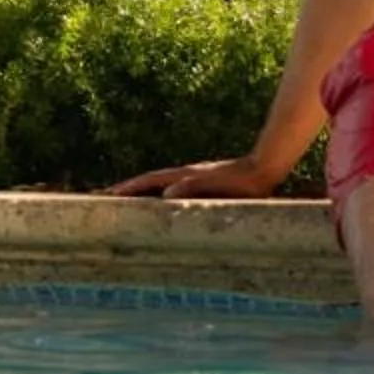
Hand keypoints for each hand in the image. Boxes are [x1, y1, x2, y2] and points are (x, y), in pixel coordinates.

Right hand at [111, 155, 283, 198]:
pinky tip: (166, 205)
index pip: (150, 180)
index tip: (109, 194)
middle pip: (152, 181)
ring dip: (146, 192)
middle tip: (111, 197)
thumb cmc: (241, 181)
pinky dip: (163, 196)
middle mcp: (187, 174)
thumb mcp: (214, 185)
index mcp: (185, 175)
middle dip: (131, 189)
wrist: (264, 168)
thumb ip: (190, 188)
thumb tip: (164, 194)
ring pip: (163, 185)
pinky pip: (177, 191)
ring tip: (132, 202)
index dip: (130, 187)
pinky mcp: (206, 184)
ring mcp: (195, 178)